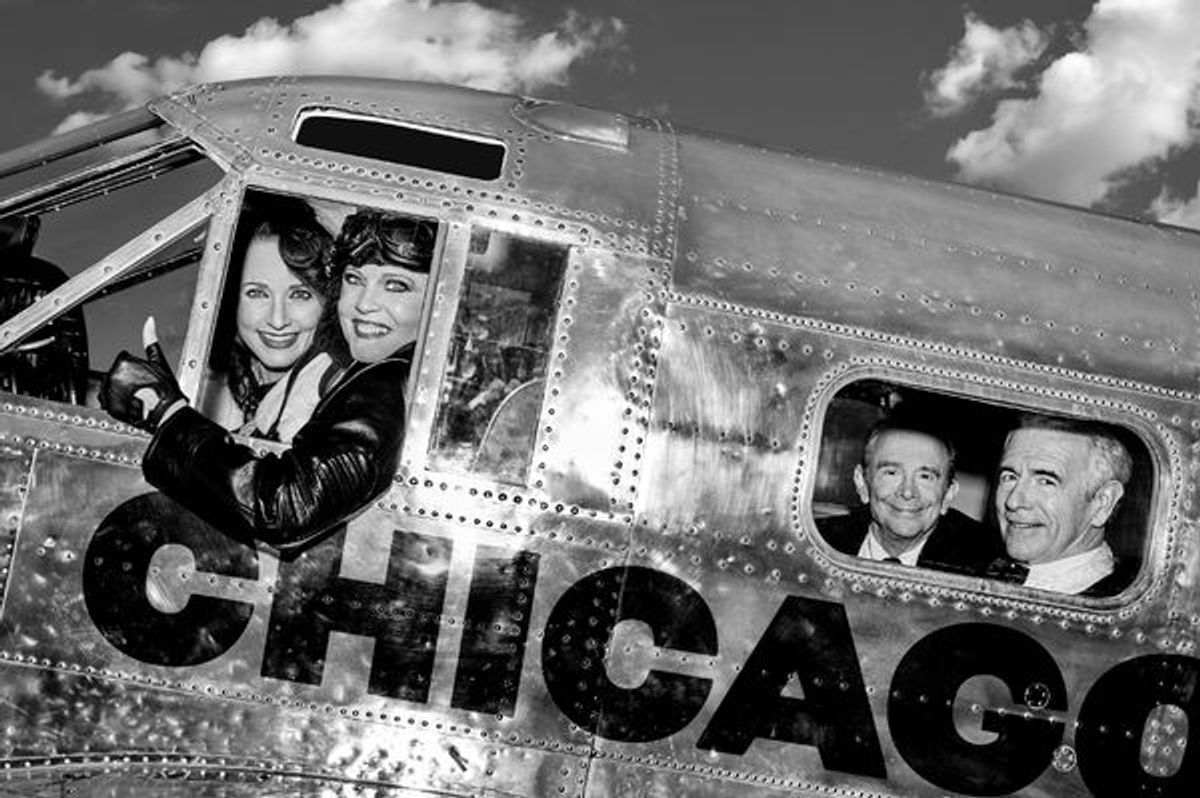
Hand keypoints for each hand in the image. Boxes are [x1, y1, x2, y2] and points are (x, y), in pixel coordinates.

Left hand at [100, 317, 185, 431]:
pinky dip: (117, 401)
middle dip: (128, 378)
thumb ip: (150, 339)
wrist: (164, 413)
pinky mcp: (108, 406)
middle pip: (117, 372)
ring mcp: (109, 392)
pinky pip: (108, 400)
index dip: (136, 367)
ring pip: (112, 385)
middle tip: (143, 386)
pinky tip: (130, 403)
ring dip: (121, 389)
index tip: (145, 376)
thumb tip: (149, 321)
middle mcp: (112, 376)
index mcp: (123, 363)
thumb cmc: (164, 389)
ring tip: (137, 395)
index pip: (123, 359)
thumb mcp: (159, 360)